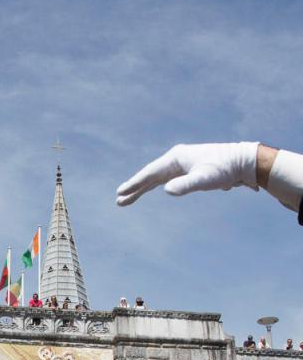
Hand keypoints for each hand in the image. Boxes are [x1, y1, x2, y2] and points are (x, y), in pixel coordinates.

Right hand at [116, 142, 257, 206]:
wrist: (242, 162)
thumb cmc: (224, 169)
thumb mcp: (205, 179)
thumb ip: (185, 185)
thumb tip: (166, 190)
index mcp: (176, 158)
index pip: (150, 173)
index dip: (134, 184)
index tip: (120, 193)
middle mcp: (176, 159)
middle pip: (149, 176)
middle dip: (134, 188)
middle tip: (118, 200)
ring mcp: (181, 164)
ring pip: (156, 178)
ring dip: (142, 188)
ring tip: (127, 198)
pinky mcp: (188, 170)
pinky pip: (165, 179)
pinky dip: (154, 185)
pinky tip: (149, 190)